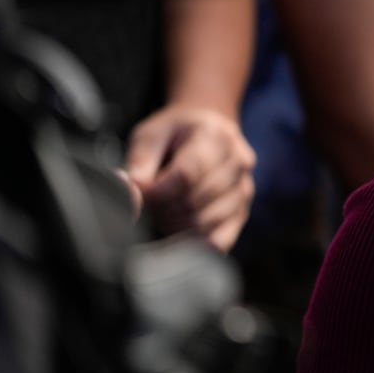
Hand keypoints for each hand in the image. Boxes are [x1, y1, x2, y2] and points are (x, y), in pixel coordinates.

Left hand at [123, 103, 256, 251]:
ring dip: (178, 224)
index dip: (158, 191)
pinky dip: (196, 242)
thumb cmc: (175, 134)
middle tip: (152, 201)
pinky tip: (180, 232)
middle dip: (165, 207)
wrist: (206, 130)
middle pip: (196, 199)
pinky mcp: (243, 211)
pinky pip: (221, 238)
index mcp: (216, 135)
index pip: (187, 174)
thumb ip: (138, 163)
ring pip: (208, 221)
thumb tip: (129, 192)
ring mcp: (244, 188)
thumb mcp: (151, 136)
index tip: (142, 192)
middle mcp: (239, 160)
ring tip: (165, 211)